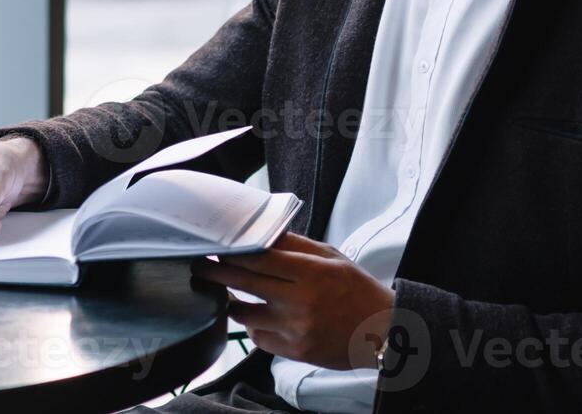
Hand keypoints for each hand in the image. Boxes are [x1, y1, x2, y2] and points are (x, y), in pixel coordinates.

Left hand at [190, 232, 395, 369]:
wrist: (382, 331)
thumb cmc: (356, 288)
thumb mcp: (330, 257)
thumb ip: (294, 244)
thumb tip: (260, 230)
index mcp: (311, 272)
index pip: (259, 257)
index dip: (232, 251)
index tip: (214, 245)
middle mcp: (301, 301)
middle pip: (244, 283)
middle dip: (216, 272)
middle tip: (199, 264)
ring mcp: (296, 329)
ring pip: (244, 314)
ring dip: (230, 301)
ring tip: (223, 291)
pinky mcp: (294, 352)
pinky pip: (258, 338)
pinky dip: (252, 326)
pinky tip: (253, 316)